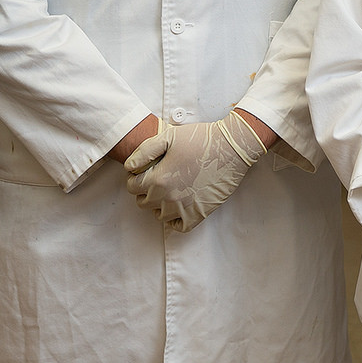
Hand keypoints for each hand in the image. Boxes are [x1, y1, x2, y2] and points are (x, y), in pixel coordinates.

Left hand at [124, 110, 265, 231]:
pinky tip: (178, 206)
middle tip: (156, 179)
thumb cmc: (201, 139)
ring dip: (159, 205)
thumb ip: (144, 151)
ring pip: (159, 215)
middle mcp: (168, 197)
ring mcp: (183, 208)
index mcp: (158, 178)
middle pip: (143, 203)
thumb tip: (129, 167)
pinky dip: (174, 220)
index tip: (144, 172)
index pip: (132, 186)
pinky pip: (178, 226)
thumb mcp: (168, 136)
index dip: (135, 178)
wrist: (232, 147)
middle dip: (145, 191)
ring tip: (168, 191)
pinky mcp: (199, 213)